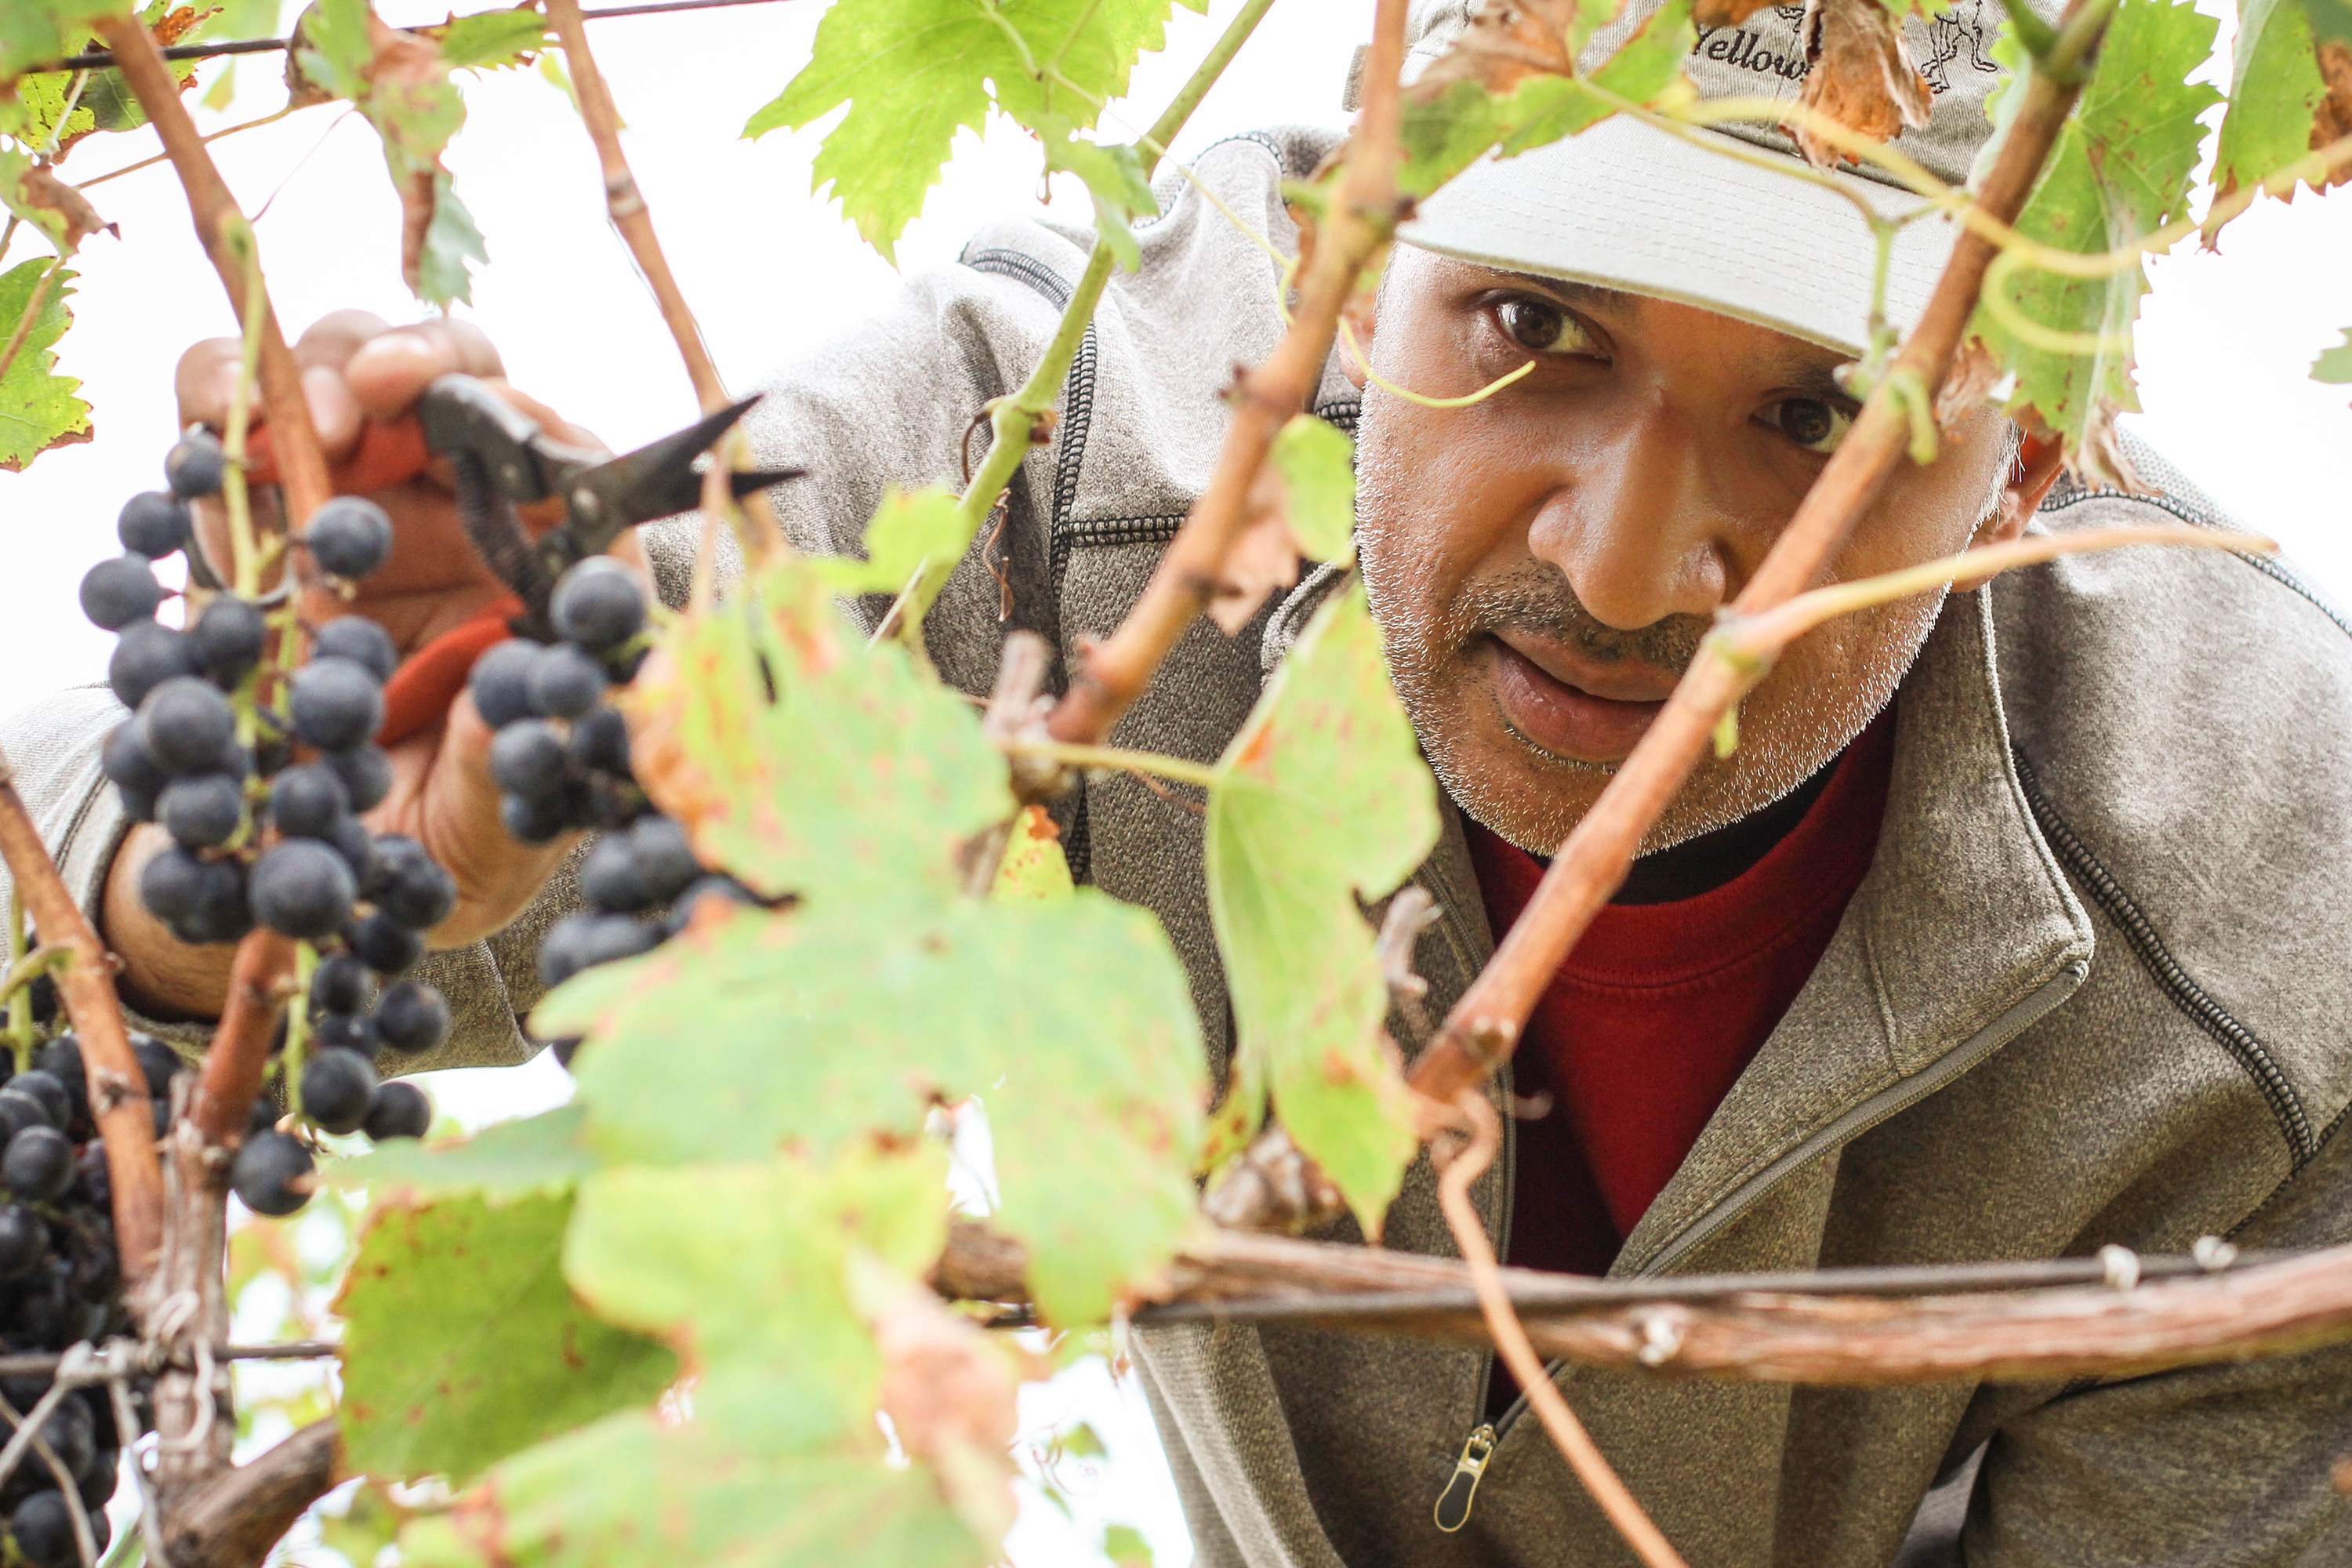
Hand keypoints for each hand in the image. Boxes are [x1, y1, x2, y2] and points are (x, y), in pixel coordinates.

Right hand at [102, 311, 648, 1020]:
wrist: (325, 871)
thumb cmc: (448, 834)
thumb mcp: (491, 822)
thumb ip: (505, 766)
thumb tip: (502, 707)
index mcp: (547, 566)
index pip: (552, 445)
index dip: (503, 407)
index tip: (447, 405)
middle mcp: (460, 512)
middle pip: (442, 380)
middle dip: (393, 366)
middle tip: (351, 404)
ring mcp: (355, 505)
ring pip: (330, 383)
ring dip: (299, 384)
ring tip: (280, 433)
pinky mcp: (255, 520)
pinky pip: (223, 438)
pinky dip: (205, 427)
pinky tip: (210, 466)